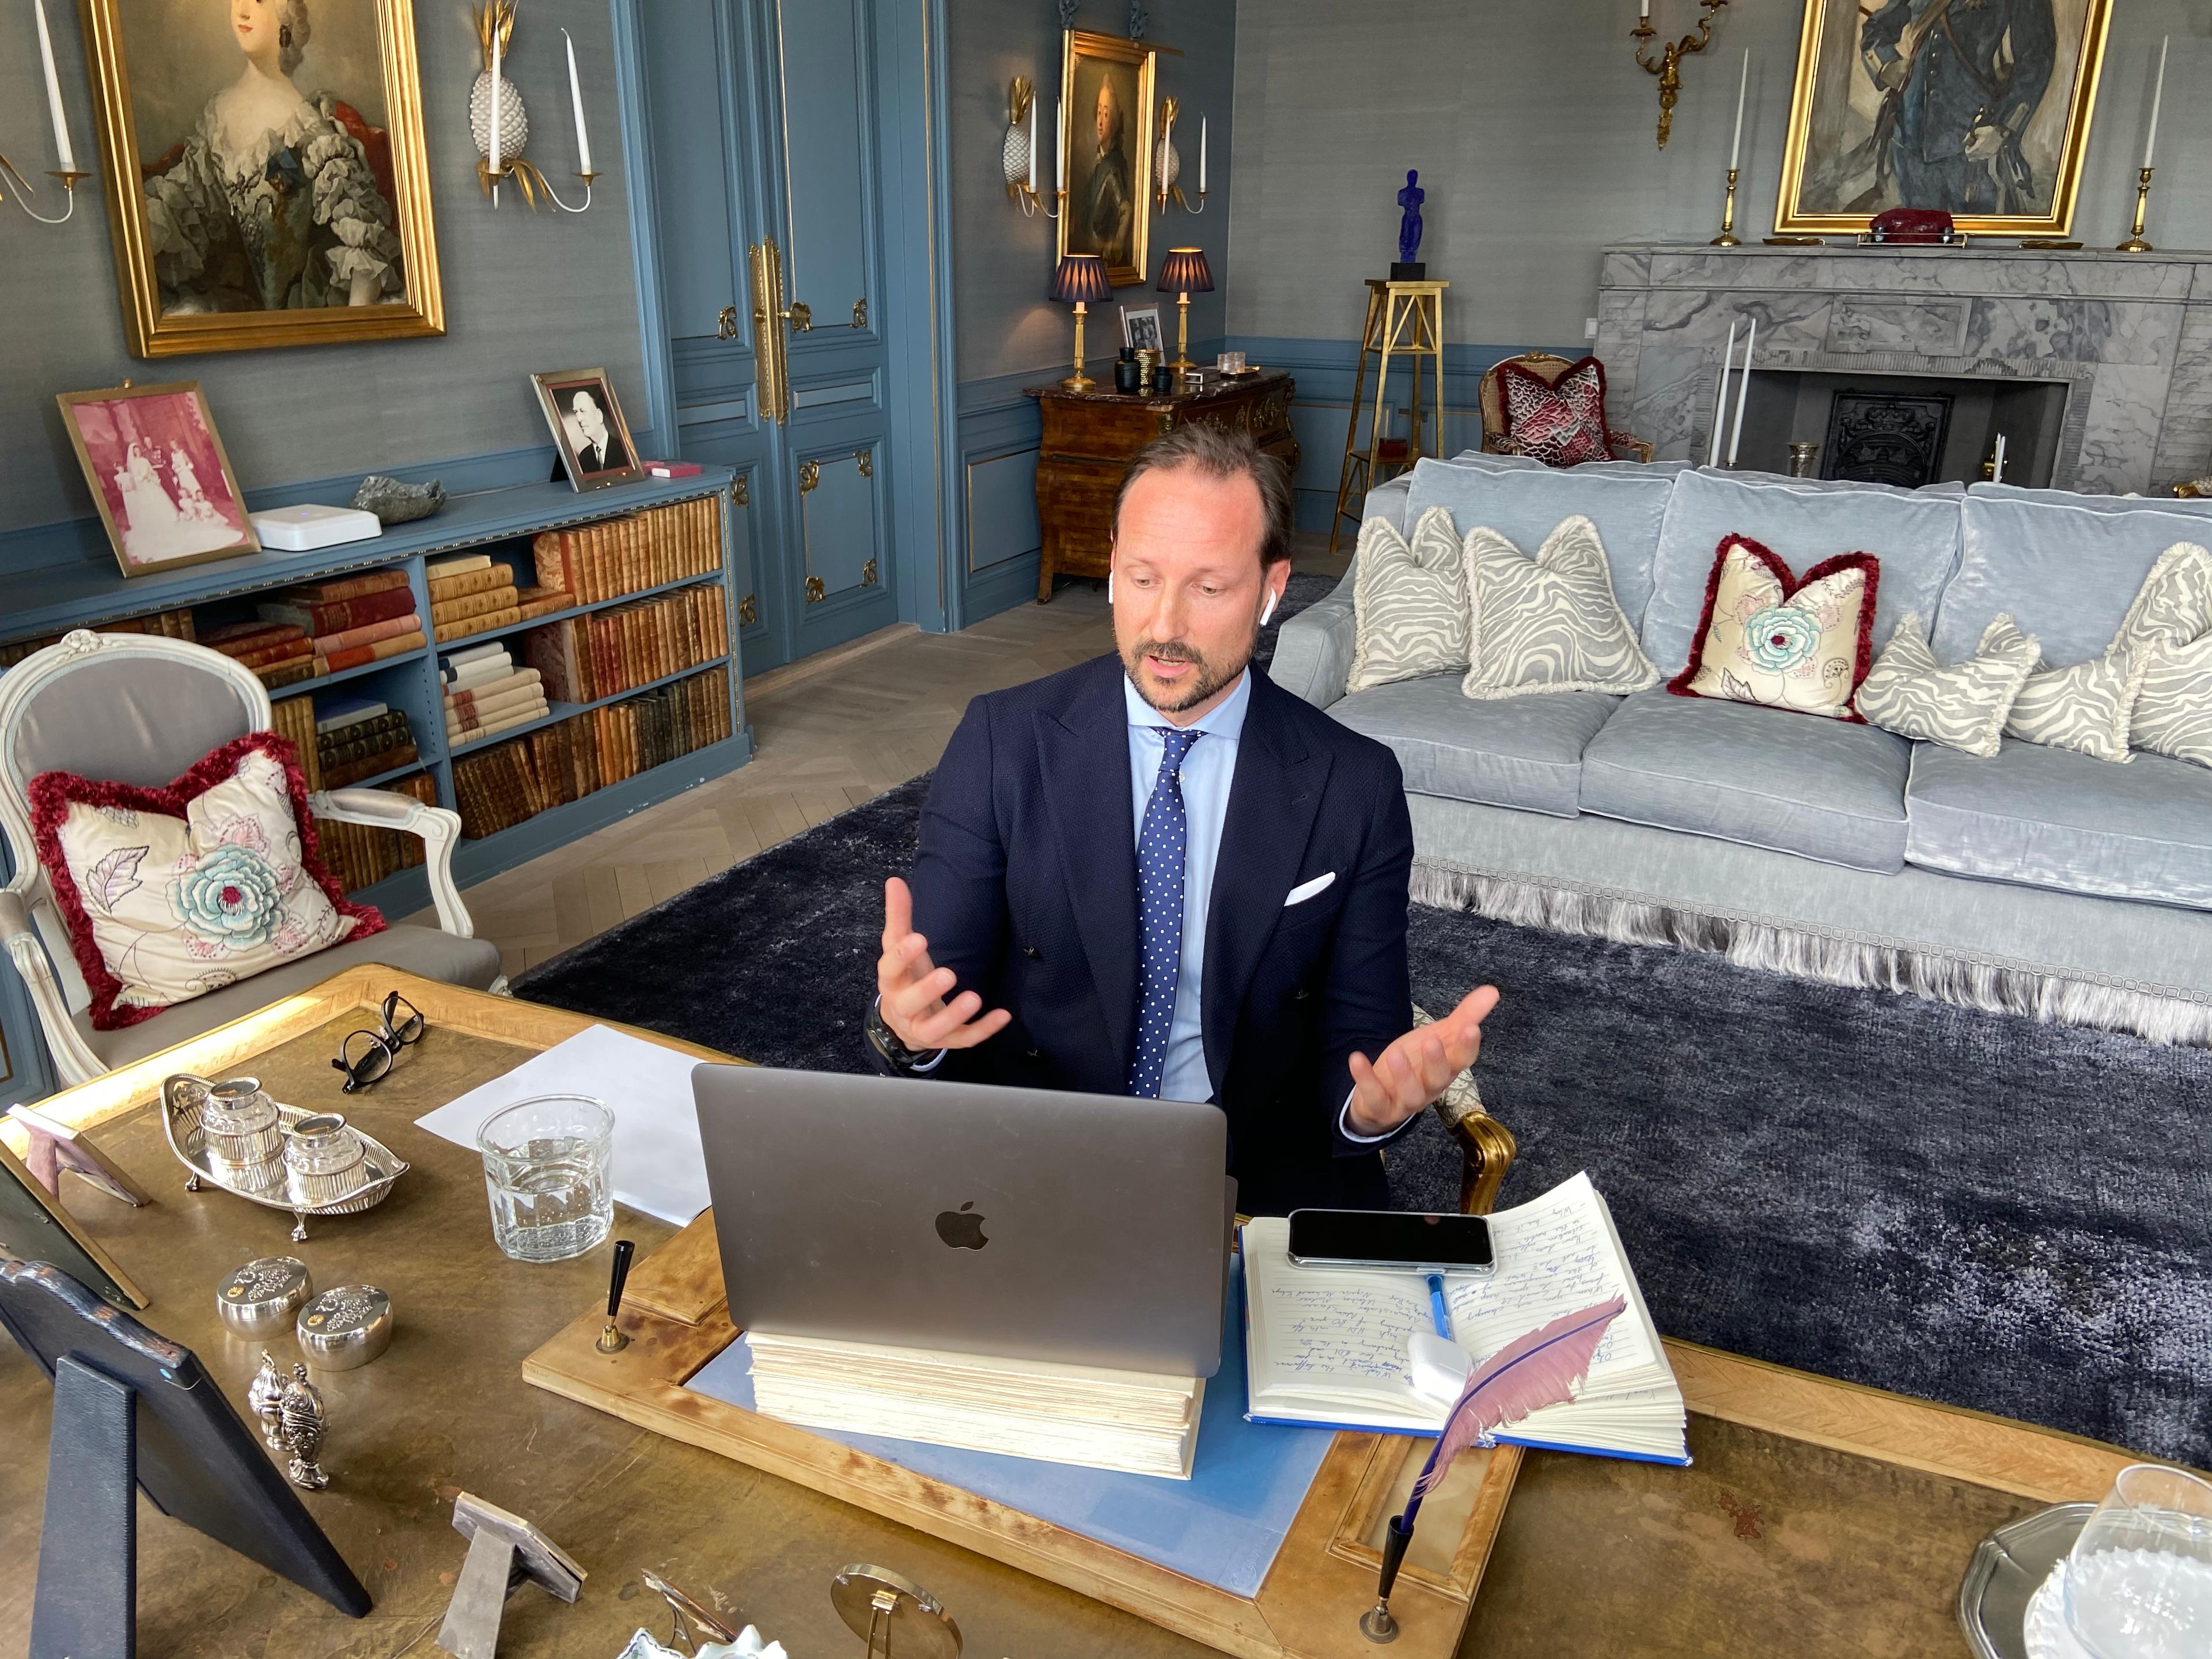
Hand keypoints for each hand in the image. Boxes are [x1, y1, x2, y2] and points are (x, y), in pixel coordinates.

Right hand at [876, 877, 1012, 1052]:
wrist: (901, 1024)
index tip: (919, 939)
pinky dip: (983, 1030)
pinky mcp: (946, 1040)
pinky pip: (964, 1039)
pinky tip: (1003, 1015)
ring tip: (974, 997)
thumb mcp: (898, 947)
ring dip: (954, 1015)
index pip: (890, 969)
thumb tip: (894, 880)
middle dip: (927, 990)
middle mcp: (903, 1008)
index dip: (902, 956)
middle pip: (909, 1003)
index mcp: (891, 981)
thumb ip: (898, 916)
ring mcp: (924, 1028)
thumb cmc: (904, 978)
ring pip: (935, 1029)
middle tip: (948, 973)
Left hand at [1345, 985, 1500, 1138]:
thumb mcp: (1440, 1036)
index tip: (1471, 1027)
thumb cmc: (1419, 1062)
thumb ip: (1465, 1016)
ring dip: (1403, 1075)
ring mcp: (1405, 1100)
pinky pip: (1374, 1096)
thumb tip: (1493, 990)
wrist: (1385, 1094)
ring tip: (1395, 1052)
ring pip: (1410, 1094)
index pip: (1463, 1060)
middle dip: (1436, 1063)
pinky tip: (1356, 1058)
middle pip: (1438, 1080)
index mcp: (1447, 1069)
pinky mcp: (1380, 1106)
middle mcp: (1430, 1088)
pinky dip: (1365, 1079)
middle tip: (1431, 1041)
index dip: (1468, 1046)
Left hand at [1963, 121, 2003, 161]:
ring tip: (1979, 146)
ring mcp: (1988, 155)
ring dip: (1976, 154)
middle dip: (1971, 153)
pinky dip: (1983, 154)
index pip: (1968, 154)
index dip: (1967, 149)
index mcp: (1978, 149)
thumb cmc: (1990, 131)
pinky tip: (1985, 147)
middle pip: (1972, 158)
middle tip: (1973, 146)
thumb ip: (1969, 137)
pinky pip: (1985, 157)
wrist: (2003, 132)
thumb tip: (1964, 142)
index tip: (1969, 144)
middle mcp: (1982, 154)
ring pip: (1978, 158)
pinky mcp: (1993, 155)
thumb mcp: (1978, 131)